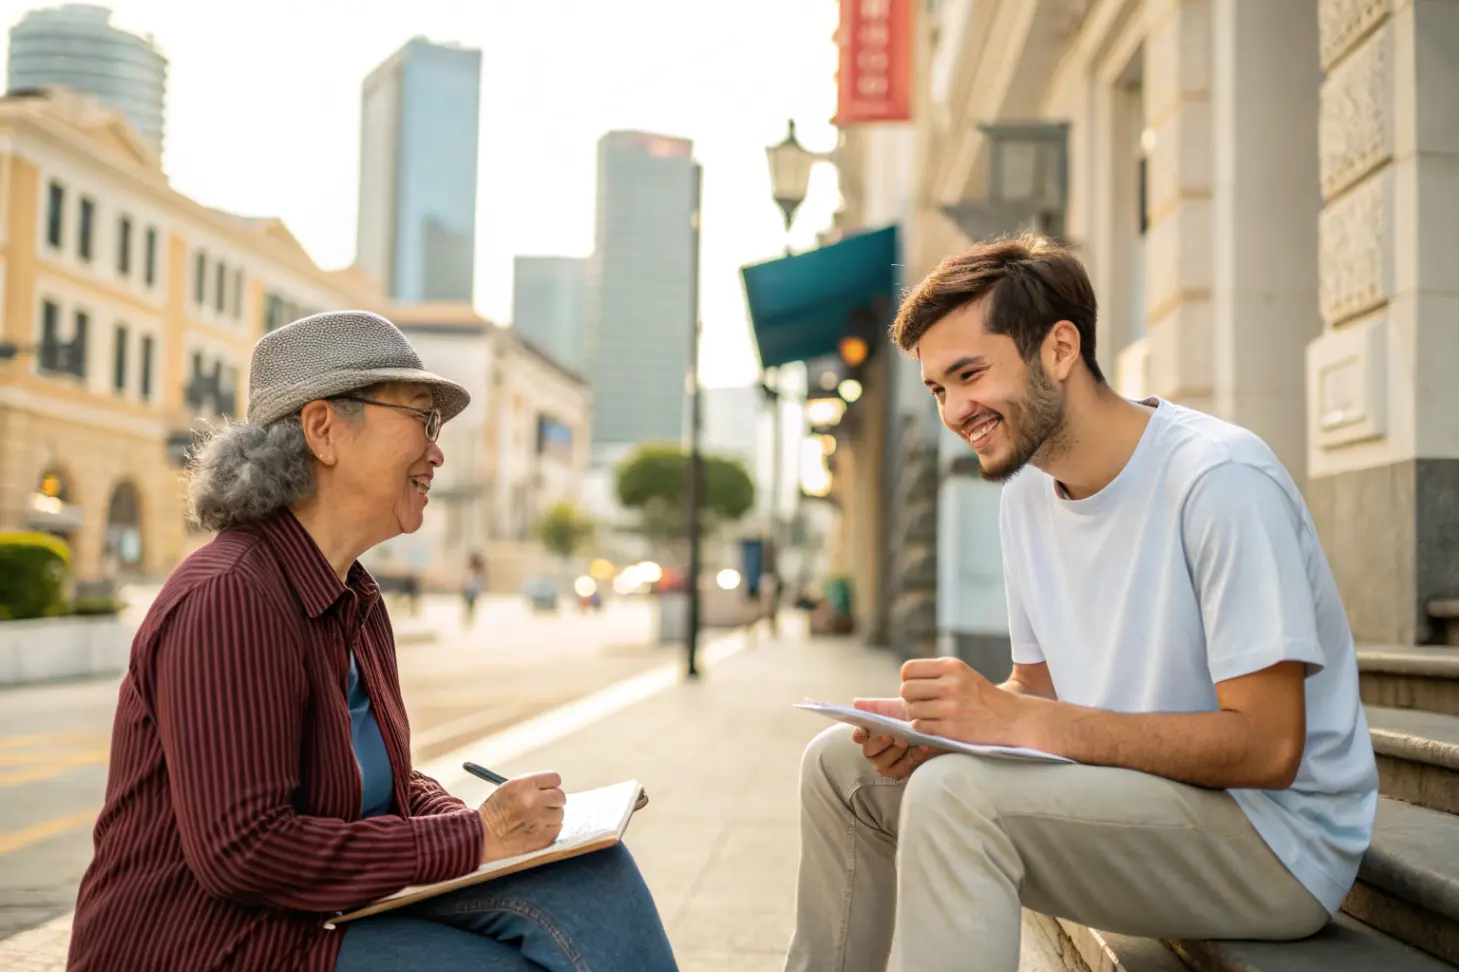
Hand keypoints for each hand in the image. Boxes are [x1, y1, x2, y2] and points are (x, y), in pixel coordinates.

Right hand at [477, 772, 565, 862]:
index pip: (554, 778)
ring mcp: (540, 820)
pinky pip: (556, 829)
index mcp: (525, 786)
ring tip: (536, 820)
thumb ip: (530, 785)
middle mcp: (534, 801)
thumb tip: (550, 787)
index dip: (551, 784)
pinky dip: (549, 829)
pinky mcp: (543, 838)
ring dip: (551, 816)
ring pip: (559, 814)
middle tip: (546, 804)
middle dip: (554, 800)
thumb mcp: (507, 788)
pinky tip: (536, 829)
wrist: (481, 837)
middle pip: (560, 796)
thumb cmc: (493, 812)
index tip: (549, 789)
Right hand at [850, 698, 943, 779]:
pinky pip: (901, 770)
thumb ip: (874, 705)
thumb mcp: (894, 708)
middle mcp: (874, 751)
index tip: (864, 731)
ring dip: (895, 752)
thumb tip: (856, 702)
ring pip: (883, 764)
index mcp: (870, 734)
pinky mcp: (899, 772)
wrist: (932, 726)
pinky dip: (911, 758)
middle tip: (892, 737)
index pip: (858, 737)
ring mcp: (886, 764)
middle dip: (880, 744)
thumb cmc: (909, 717)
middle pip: (869, 751)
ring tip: (907, 742)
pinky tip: (920, 748)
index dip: (858, 734)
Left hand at [900, 657, 1024, 745]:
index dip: (908, 679)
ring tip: (930, 715)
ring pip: (911, 710)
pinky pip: (920, 726)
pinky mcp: (952, 728)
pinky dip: (922, 727)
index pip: (908, 669)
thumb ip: (936, 673)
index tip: (917, 686)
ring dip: (916, 715)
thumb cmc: (981, 696)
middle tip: (922, 703)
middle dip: (910, 698)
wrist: (1012, 718)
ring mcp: (951, 707)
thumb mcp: (962, 673)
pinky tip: (935, 725)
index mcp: (952, 666)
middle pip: (906, 690)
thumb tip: (903, 681)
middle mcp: (951, 684)